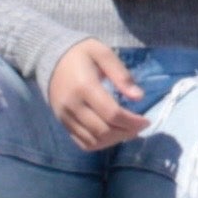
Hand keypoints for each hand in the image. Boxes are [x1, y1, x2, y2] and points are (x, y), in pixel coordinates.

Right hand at [47, 38, 150, 152]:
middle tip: (140, 127)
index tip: (146, 121)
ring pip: (92, 140)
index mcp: (85, 87)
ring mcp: (65, 117)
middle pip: (102, 131)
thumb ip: (121, 75)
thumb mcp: (104, 54)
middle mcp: (72, 106)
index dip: (131, 121)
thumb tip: (139, 97)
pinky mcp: (62, 123)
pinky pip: (81, 142)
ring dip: (114, 140)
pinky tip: (112, 136)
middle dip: (126, 132)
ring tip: (129, 132)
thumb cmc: (81, 53)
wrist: (51, 59)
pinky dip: (99, 144)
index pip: (111, 114)